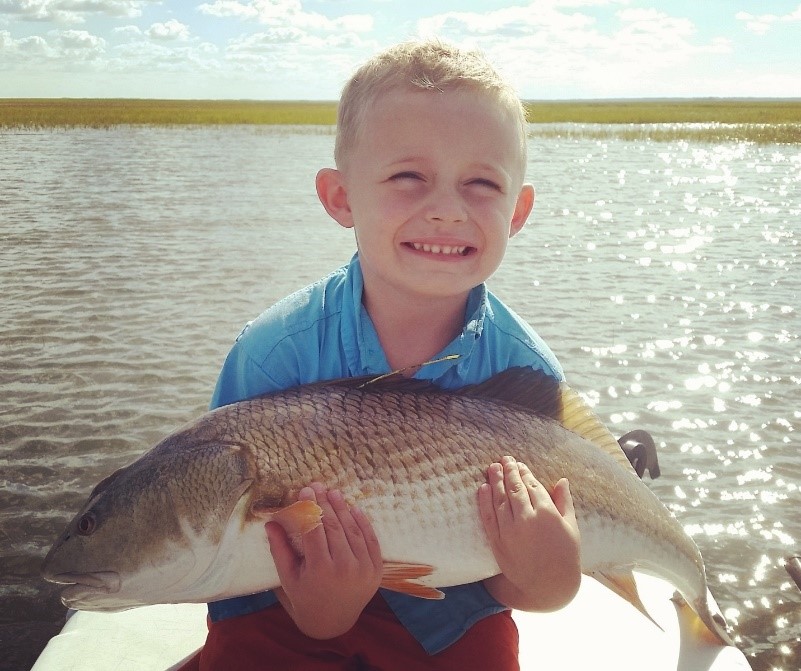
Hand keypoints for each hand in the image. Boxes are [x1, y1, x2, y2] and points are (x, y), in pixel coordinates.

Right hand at [266, 483, 382, 638]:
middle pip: (334, 527)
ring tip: (334, 493)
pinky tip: (354, 508)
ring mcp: (364, 569)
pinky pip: (370, 540)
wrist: (333, 623)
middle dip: (325, 503)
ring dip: (343, 508)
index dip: (309, 508)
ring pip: (352, 530)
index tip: (305, 490)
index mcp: (319, 571)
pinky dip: (363, 522)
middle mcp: (344, 569)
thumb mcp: (288, 578)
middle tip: (318, 485)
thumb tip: (270, 522)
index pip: (314, 530)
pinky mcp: (376, 570)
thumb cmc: (305, 598)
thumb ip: (279, 550)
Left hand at [478, 456, 580, 611]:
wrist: (547, 586)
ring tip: (492, 467)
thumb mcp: (571, 527)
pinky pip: (488, 516)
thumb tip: (562, 480)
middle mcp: (526, 519)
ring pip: (500, 499)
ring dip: (495, 481)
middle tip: (504, 459)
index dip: (525, 473)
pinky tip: (483, 488)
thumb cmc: (565, 556)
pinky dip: (484, 501)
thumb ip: (564, 501)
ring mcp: (510, 530)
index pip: (532, 485)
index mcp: (547, 513)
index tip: (519, 464)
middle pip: (514, 488)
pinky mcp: (498, 541)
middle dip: (509, 471)